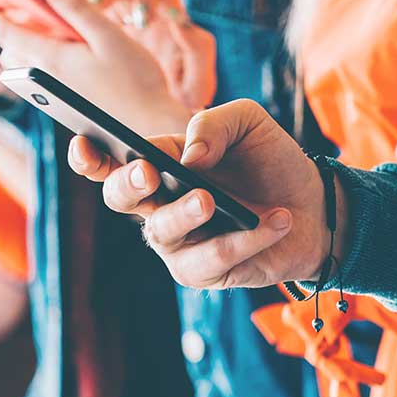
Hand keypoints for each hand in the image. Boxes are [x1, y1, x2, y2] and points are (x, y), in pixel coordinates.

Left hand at [0, 0, 191, 135]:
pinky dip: (42, 58)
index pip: (5, 31)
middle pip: (11, 48)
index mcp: (51, 59)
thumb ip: (71, 4)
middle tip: (19, 4)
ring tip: (45, 25)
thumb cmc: (135, 79)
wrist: (150, 125)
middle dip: (8, 26)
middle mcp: (45, 79)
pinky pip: (41, 77)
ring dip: (25, 44)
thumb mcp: (106, 33)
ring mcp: (53, 95)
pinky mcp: (64, 104)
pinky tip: (70, 51)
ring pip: (25, 64)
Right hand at [67, 99, 339, 288]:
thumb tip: (190, 156)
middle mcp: (158, 205)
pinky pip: (214, 257)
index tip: (84, 144)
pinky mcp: (204, 272)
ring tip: (211, 199)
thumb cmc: (270, 161)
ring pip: (163, 231)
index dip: (89, 156)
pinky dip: (247, 238)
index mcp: (158, 164)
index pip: (110, 161)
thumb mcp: (248, 124)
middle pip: (120, 199)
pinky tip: (276, 220)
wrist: (313, 204)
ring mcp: (178, 241)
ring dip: (185, 213)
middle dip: (128, 185)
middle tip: (150, 173)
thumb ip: (214, 124)